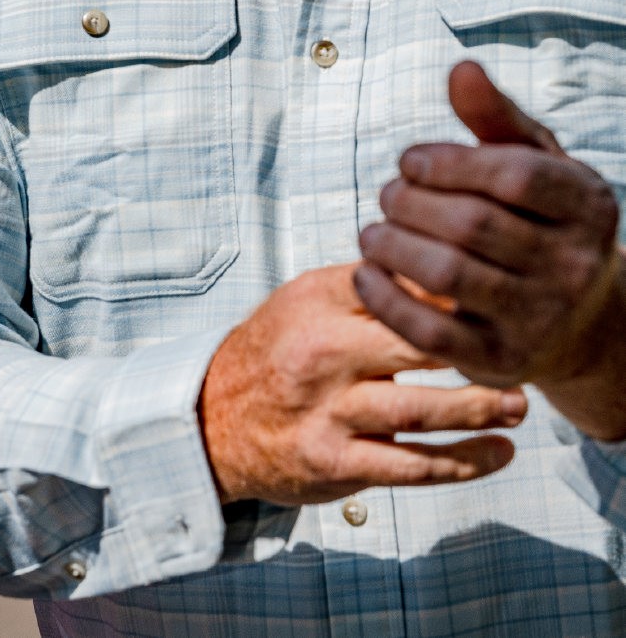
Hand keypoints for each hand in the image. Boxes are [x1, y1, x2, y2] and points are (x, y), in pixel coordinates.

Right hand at [198, 264, 524, 505]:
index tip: (490, 295)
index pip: (395, 288)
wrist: (215, 419)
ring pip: (421, 411)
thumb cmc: (275, 350)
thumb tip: (439, 271)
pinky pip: (411, 466)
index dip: (449, 291)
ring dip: (480, 409)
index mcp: (315, 306)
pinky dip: (463, 462)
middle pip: (415, 344)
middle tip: (521, 349)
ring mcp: (328, 413)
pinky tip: (498, 453)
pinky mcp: (336, 463)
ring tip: (519, 405)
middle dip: (477, 348)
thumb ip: (364, 285)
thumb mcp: (304, 301)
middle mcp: (321, 356)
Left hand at [356, 61, 625, 441]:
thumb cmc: (540, 222)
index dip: (447, 162)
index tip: (410, 162)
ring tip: (371, 232)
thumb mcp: (532, 163)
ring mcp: (541, 318)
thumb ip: (495, 118)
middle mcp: (574, 264)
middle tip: (386, 196)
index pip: (512, 176)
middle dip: (410, 203)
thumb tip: (460, 68)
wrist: (580, 320)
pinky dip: (385, 299)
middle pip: (472, 224)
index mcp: (587, 205)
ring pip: (449, 274)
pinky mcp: (500, 360)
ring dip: (391, 245)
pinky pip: (431, 332)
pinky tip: (365, 273)